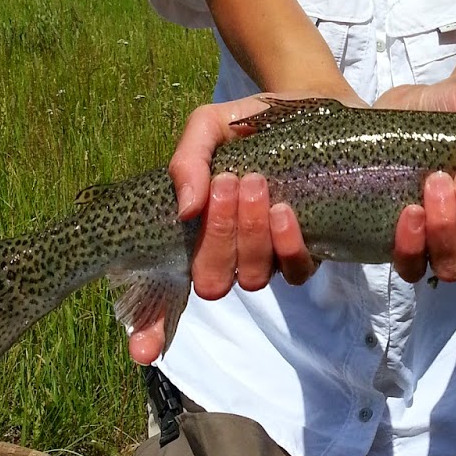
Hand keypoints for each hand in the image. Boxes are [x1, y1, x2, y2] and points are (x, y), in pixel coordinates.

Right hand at [127, 96, 315, 365]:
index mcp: (195, 232)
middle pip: (212, 281)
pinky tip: (285, 210)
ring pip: (254, 278)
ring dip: (251, 235)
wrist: (316, 103)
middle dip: (217, 237)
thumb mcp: (212, 125)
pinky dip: (288, 245)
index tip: (140, 352)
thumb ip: (190, 159)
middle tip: (227, 184)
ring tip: (256, 184)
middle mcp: (228, 253)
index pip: (163, 295)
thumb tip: (187, 207)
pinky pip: (296, 272)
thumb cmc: (254, 122)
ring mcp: (269, 256)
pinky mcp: (310, 251)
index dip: (148, 330)